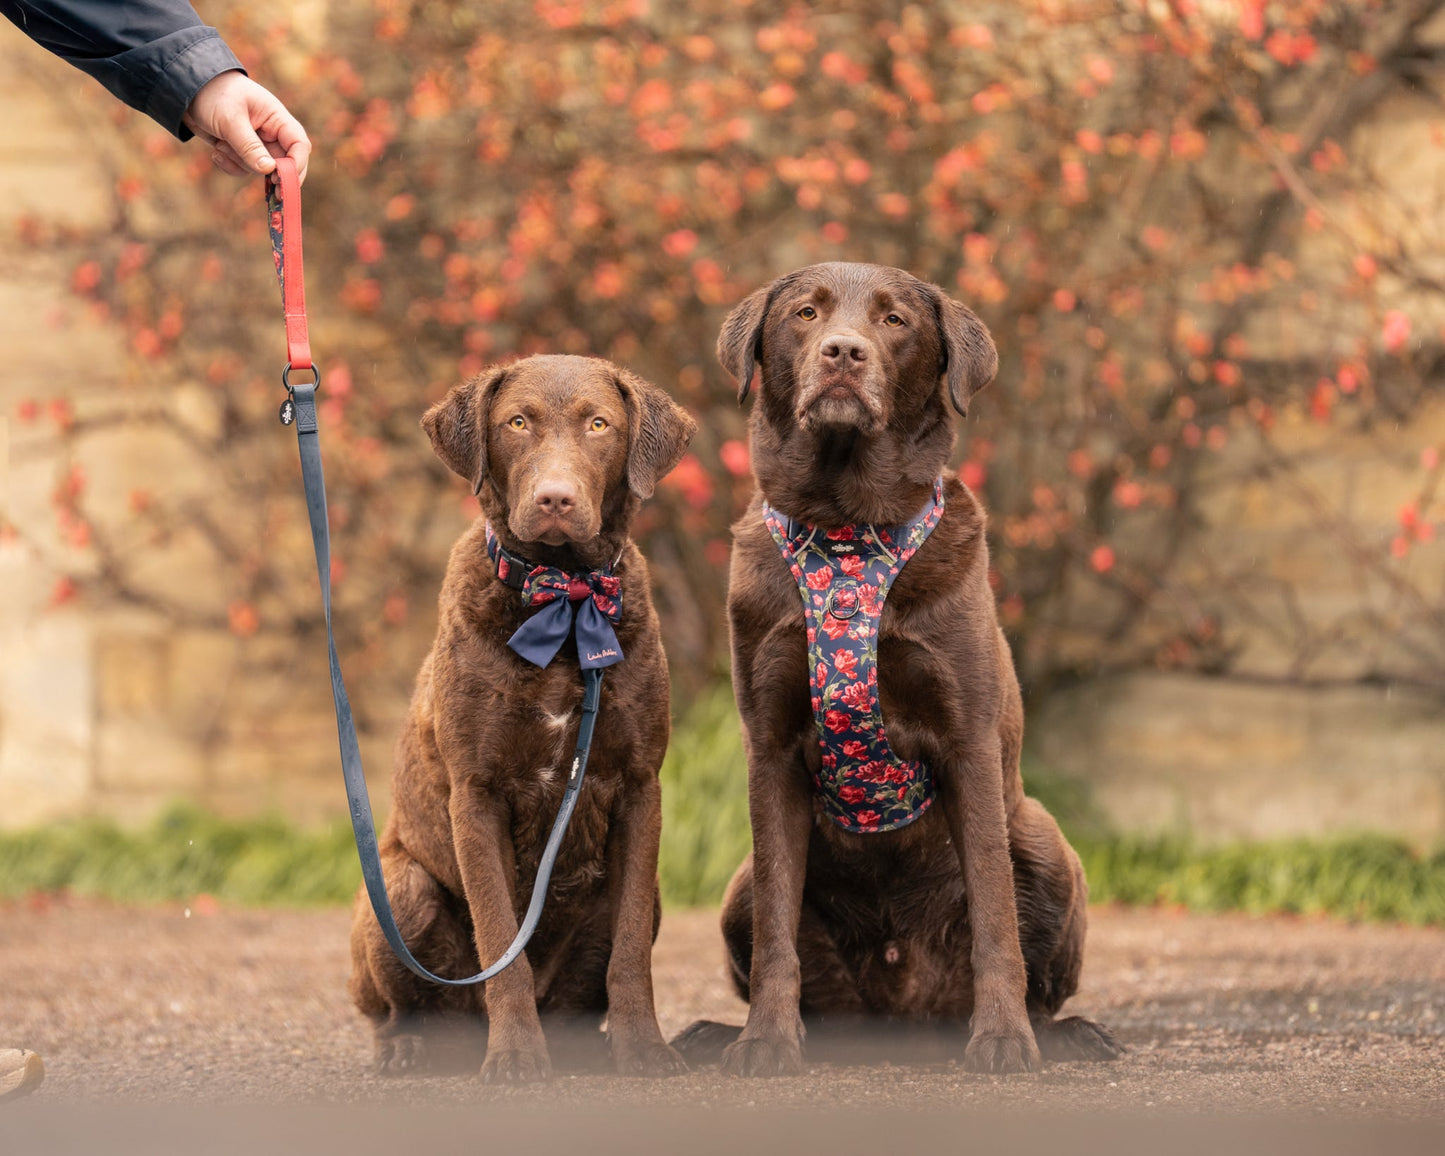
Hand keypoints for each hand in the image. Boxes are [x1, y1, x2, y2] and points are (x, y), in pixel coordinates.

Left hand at [182, 71, 310, 183]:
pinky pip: (243, 169)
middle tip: (271, 190)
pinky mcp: (241, 151)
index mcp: (276, 118)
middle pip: (283, 162)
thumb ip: (249, 146)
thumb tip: (269, 171)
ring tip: (221, 145)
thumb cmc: (213, 95)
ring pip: (259, 168)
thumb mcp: (230, 120)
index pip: (299, 144)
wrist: (185, 89)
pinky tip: (216, 151)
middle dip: (271, 173)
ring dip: (239, 162)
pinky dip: (229, 165)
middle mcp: (271, 132)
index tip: (285, 180)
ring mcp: (256, 143)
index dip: (297, 164)